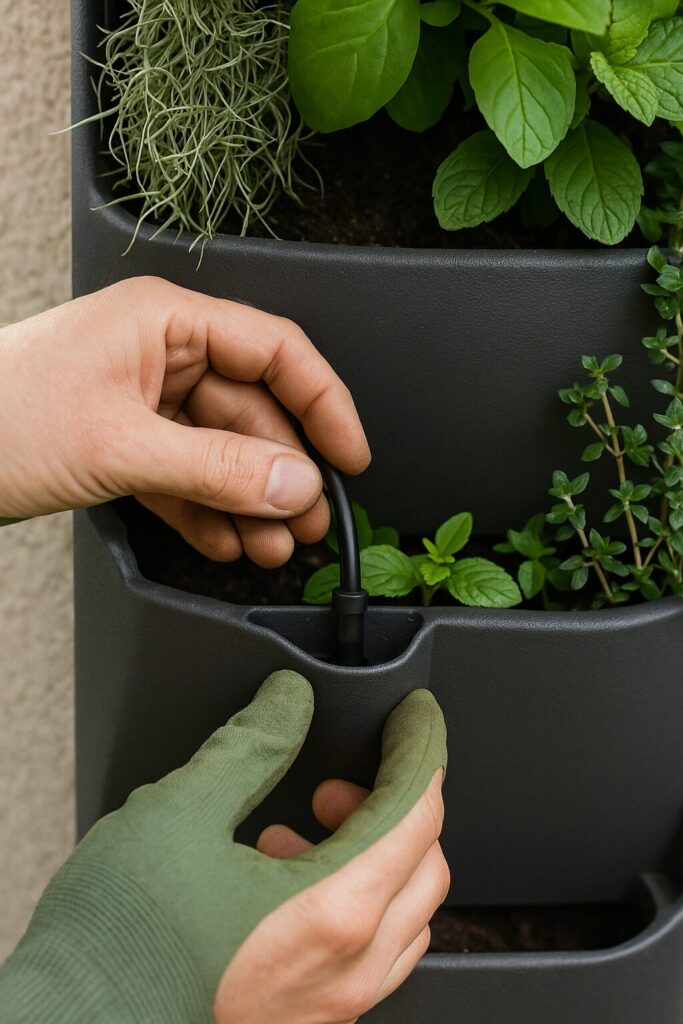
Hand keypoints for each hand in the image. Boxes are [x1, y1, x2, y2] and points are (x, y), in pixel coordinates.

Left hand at [0, 278, 369, 565]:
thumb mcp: (121, 445)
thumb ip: (218, 467)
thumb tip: (295, 483)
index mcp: (166, 323)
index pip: (274, 352)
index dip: (322, 403)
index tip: (349, 456)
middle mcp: (161, 356)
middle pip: (252, 412)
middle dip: (283, 474)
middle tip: (307, 523)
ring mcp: (143, 403)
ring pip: (221, 453)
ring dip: (249, 504)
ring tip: (272, 548)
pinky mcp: (124, 444)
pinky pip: (185, 478)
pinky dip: (208, 513)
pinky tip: (227, 544)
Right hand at [0, 673, 446, 1023]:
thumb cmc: (117, 947)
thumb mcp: (180, 814)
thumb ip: (251, 746)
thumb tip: (290, 701)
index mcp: (332, 908)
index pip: (416, 808)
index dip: (420, 747)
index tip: (417, 716)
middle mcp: (347, 967)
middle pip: (424, 862)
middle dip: (392, 802)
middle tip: (338, 779)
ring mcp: (331, 1006)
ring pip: (404, 915)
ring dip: (375, 855)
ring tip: (307, 828)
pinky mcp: (306, 1022)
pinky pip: (369, 955)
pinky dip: (352, 901)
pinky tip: (284, 881)